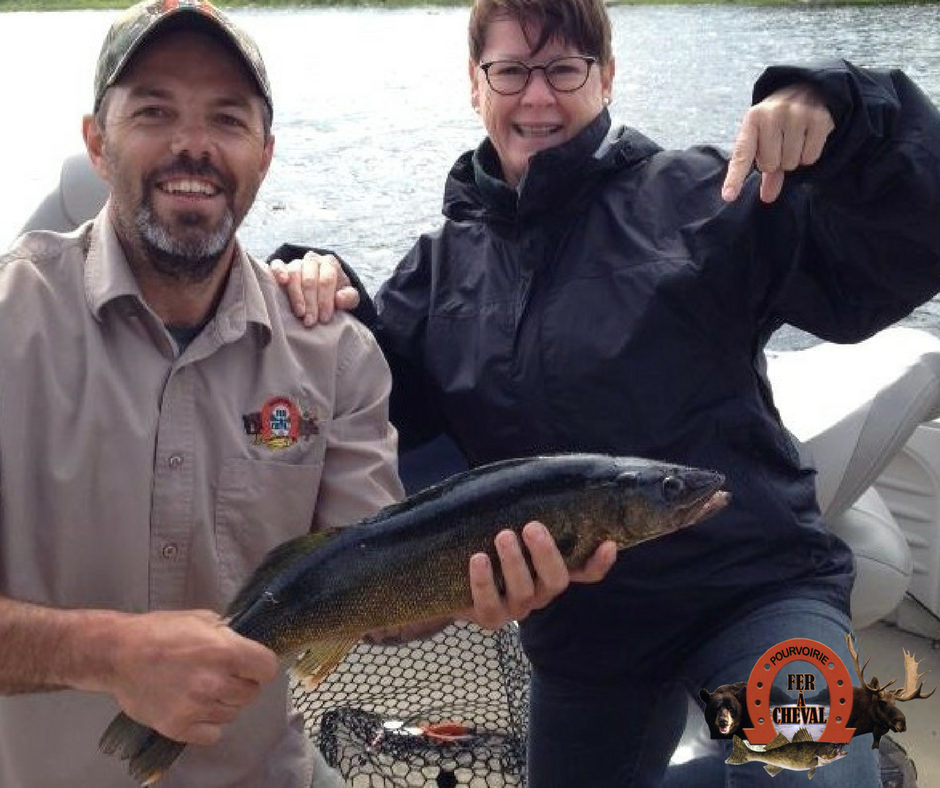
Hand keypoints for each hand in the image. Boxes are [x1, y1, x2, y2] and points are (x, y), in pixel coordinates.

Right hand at [105, 610, 277, 745]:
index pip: (267, 669)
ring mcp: (197, 707)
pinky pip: (213, 734)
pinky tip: (195, 708)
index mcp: (226, 652)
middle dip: (241, 684)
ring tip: (202, 690)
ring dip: (223, 703)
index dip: (260, 666)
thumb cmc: (161, 630)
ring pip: (232, 714)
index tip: (249, 665)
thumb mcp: (201, 619)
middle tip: (222, 676)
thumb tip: (245, 646)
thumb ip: (228, 635)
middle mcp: (215, 682)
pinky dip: (208, 724)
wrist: (118, 654)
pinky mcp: (178, 728)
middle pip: (251, 694)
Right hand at [269, 251, 359, 326]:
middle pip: (310, 279)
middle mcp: (312, 260)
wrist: (319, 290)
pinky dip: (279, 271)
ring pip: (295, 274)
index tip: (324, 318)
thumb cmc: (334, 295)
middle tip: (311, 321)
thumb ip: (349, 298)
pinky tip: (282, 282)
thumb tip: (340, 299)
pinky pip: (277, 264)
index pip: (327, 279)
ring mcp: (296, 262)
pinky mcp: (280, 266)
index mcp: (330, 264)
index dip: (325, 300)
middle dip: (311, 302)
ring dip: (297, 295)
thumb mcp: (347, 297)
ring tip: (299, 313)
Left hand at [463, 521, 617, 629]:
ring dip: (514, 562)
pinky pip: (489, 604)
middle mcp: (539, 592)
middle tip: (532, 527)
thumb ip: (522, 510)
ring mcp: (515, 608)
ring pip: (525, 592)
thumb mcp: (506, 525)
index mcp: (549, 571)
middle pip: (556, 581)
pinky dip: (483, 581)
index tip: (608, 543)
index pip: (586, 572)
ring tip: (503, 536)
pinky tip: (477, 559)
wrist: (450, 576)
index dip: (599, 563)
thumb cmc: (485, 541)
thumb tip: (529, 475)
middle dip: (546, 553)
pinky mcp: (489, 617)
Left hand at [722, 83, 834, 203]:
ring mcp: (796, 114)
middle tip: (782, 142)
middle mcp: (772, 114)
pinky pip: (810, 158)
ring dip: (794, 158)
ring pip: (791, 163)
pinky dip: (810, 154)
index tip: (728, 197)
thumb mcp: (765, 138)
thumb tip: (768, 198)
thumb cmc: (779, 120)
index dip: (735, 178)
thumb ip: (765, 170)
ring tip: (796, 137)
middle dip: (777, 161)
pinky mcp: (819, 118)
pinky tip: (809, 136)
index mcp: (753, 119)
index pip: (741, 155)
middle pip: (770, 165)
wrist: (809, 88)